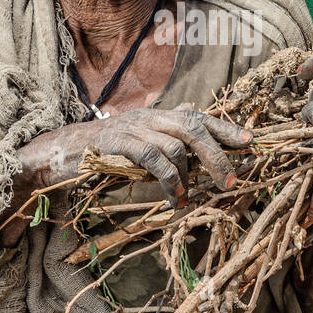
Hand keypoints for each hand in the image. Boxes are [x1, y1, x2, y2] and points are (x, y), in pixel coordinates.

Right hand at [91, 107, 252, 205]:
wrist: (63, 153)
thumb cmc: (105, 152)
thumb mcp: (139, 142)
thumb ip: (165, 139)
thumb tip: (193, 133)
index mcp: (157, 116)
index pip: (198, 116)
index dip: (225, 127)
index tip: (249, 141)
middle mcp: (148, 117)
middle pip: (192, 127)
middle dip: (216, 154)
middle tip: (229, 181)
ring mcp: (132, 127)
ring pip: (175, 144)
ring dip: (187, 175)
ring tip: (188, 197)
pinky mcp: (117, 142)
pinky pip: (152, 158)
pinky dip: (168, 179)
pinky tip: (174, 196)